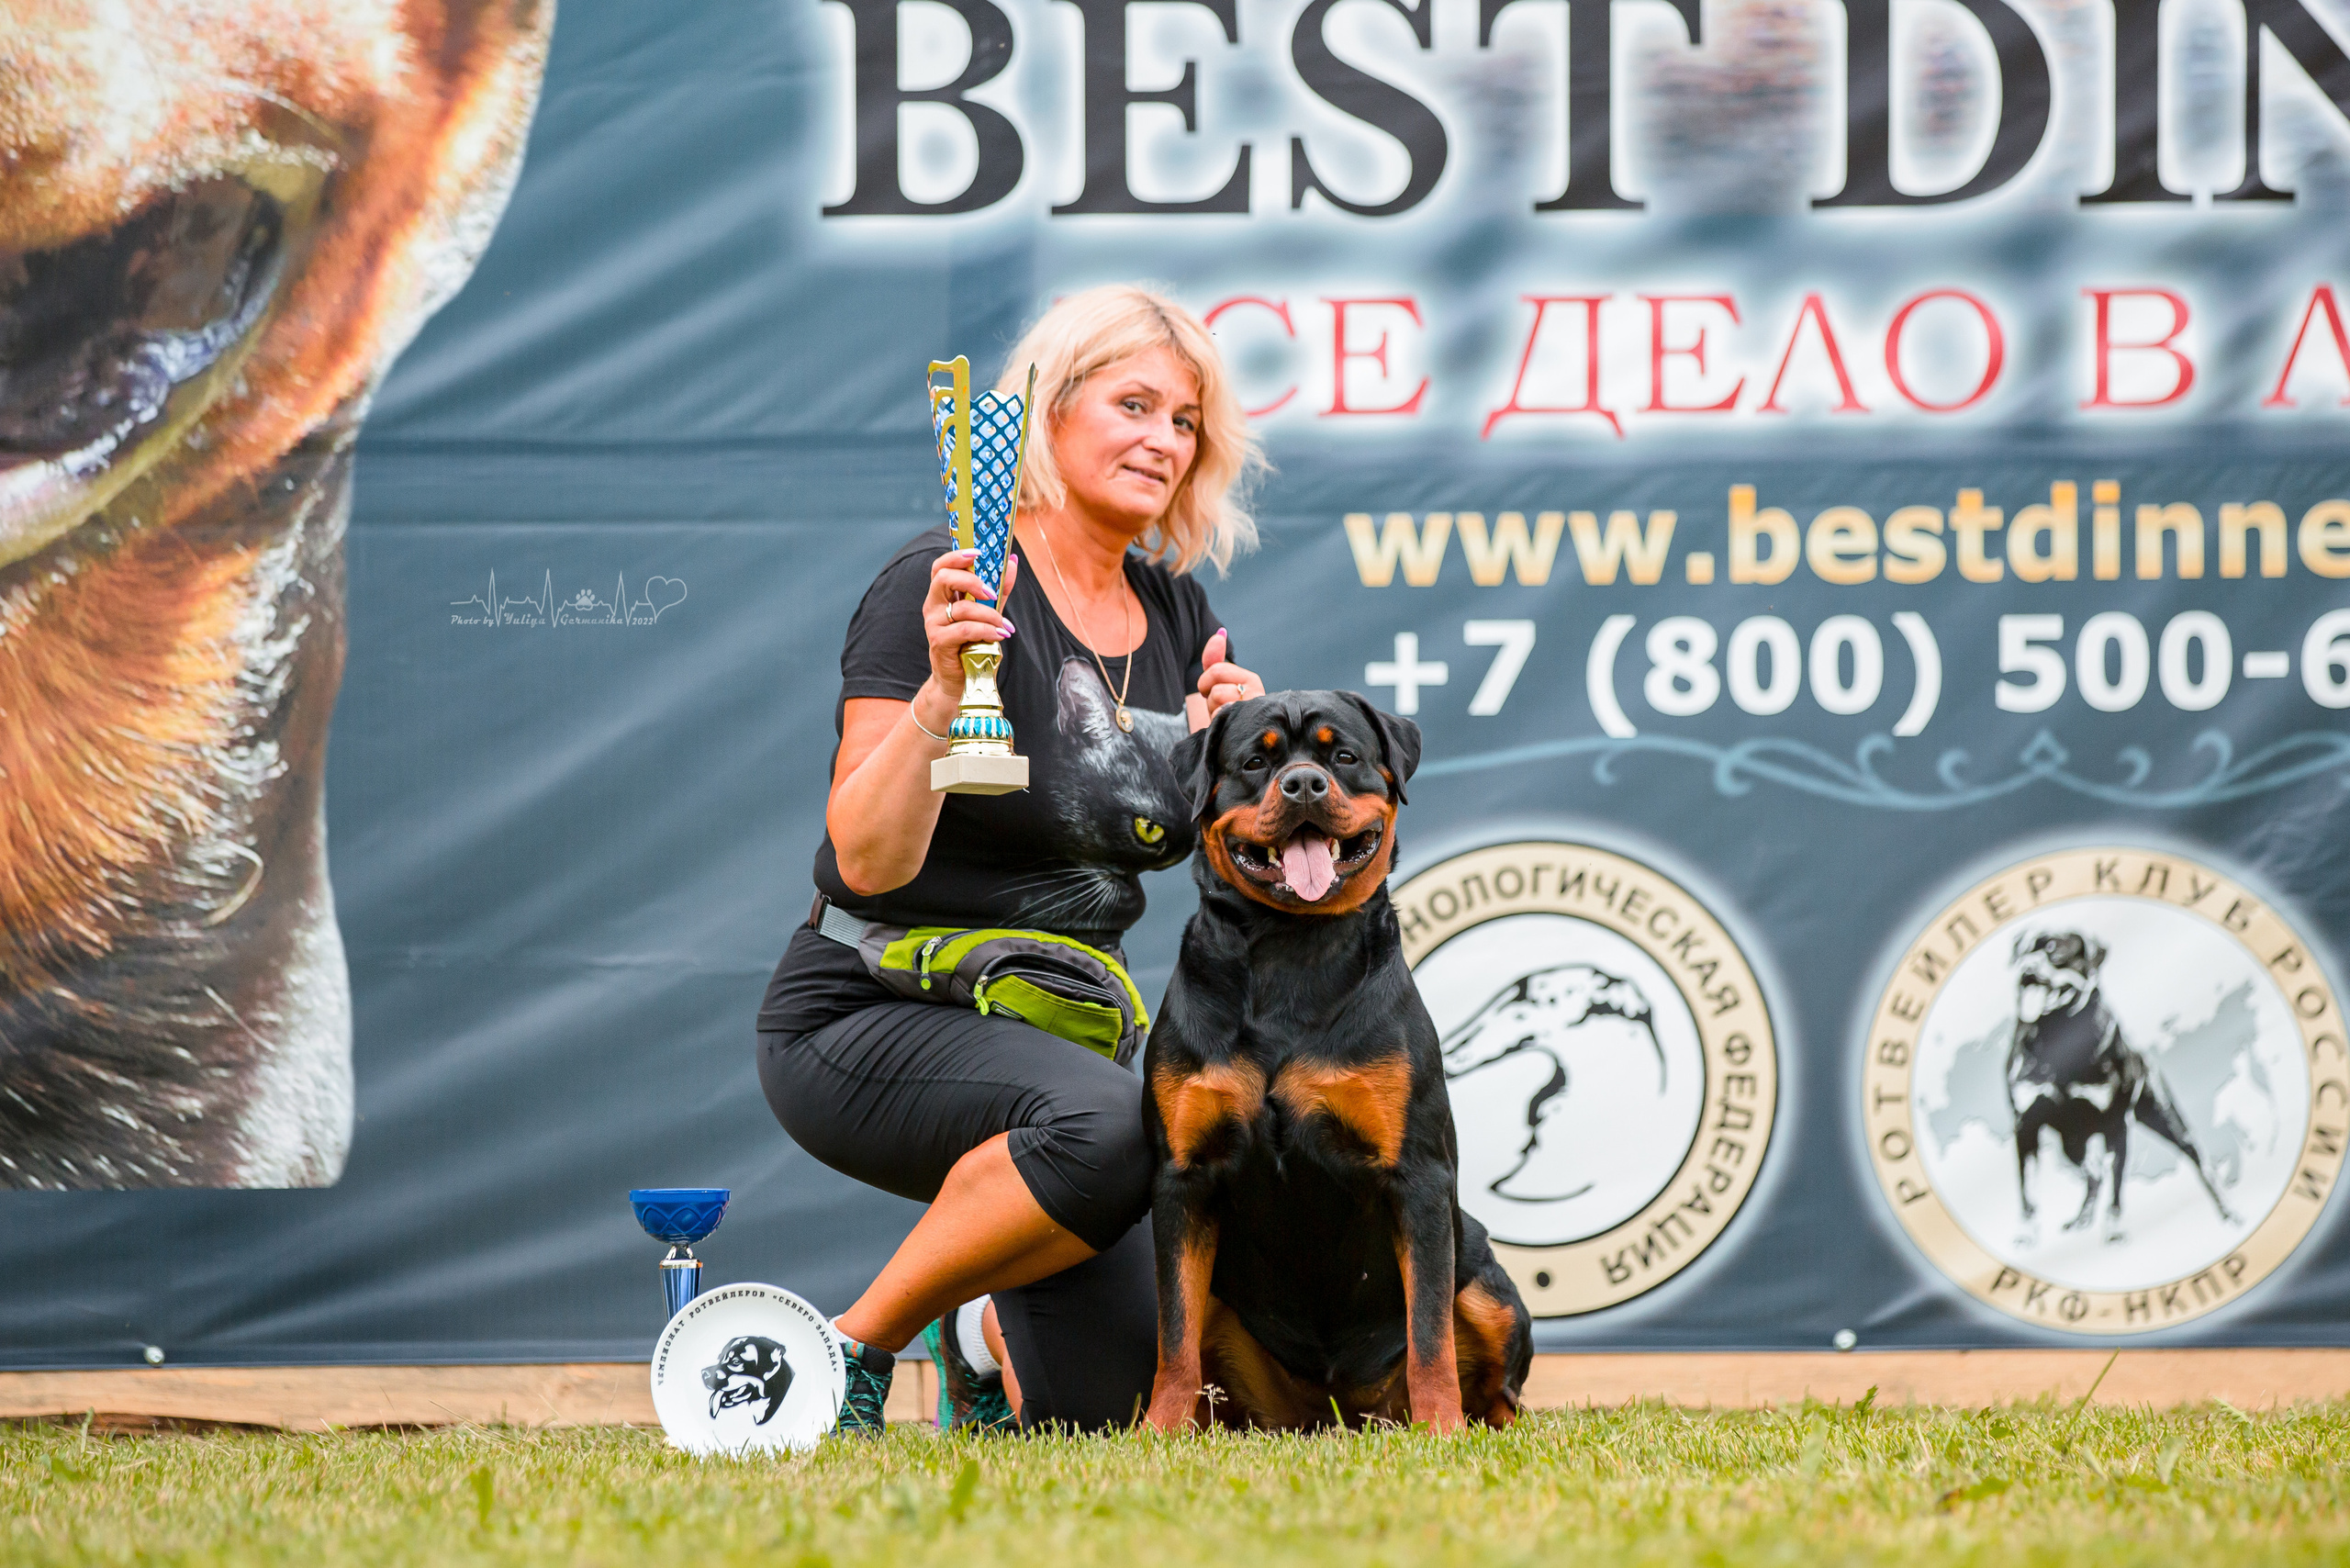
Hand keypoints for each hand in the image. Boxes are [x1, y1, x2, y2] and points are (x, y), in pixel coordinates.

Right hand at [923, 546, 1020, 701]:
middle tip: (992, 592)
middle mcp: (932, 606)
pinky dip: (987, 631)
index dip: (956, 556)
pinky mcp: (939, 642)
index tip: (978, 553)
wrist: (962, 680)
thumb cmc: (973, 644)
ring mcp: (933, 624)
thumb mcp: (989, 614)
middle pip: (943, 578)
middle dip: (972, 581)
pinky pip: (966, 630)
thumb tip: (1012, 562)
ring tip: (1005, 626)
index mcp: (942, 595)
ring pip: (962, 608)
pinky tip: (1000, 635)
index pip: (940, 567)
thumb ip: (999, 590)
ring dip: (990, 615)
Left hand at [1185, 627, 1263, 731]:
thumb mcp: (1218, 683)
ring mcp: (1253, 712)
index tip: (1211, 691)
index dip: (1206, 682)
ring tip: (1224, 718)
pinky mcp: (1248, 727)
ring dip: (1213, 711)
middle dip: (1209, 697)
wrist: (1235, 741)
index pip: (1216, 670)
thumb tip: (1220, 632)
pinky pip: (1220, 717)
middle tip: (1217, 706)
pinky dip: (1217, 723)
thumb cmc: (1227, 710)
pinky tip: (1226, 728)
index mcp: (1251, 680)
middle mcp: (1257, 694)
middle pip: (1215, 686)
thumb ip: (1215, 659)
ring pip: (1218, 699)